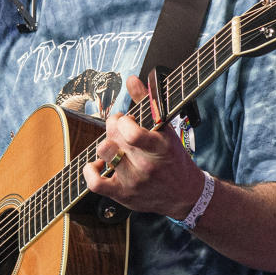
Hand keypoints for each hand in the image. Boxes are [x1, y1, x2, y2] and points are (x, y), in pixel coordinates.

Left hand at [82, 75, 204, 218]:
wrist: (185, 195)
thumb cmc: (173, 158)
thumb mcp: (166, 129)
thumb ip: (147, 102)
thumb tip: (132, 79)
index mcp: (160, 147)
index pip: (131, 132)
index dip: (122, 120)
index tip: (126, 120)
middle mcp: (146, 165)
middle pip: (113, 137)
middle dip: (113, 127)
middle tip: (121, 130)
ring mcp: (134, 181)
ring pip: (104, 153)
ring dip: (105, 145)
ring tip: (113, 145)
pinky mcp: (123, 195)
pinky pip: (95, 183)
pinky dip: (90, 171)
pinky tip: (97, 164)